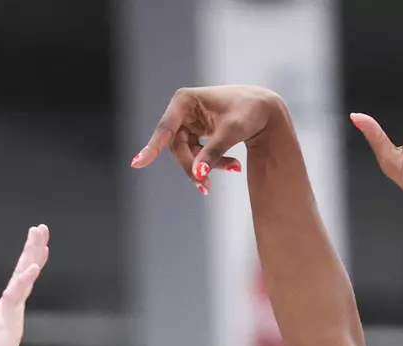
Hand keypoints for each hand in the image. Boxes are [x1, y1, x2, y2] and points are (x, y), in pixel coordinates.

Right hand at [0, 225, 48, 345]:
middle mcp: (5, 308)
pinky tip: (33, 267)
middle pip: (21, 272)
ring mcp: (5, 313)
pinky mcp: (4, 322)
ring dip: (30, 254)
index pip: (21, 282)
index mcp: (6, 312)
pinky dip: (23, 281)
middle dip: (32, 248)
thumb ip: (2, 340)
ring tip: (39, 234)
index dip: (31, 261)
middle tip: (40, 227)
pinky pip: (14, 296)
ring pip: (20, 277)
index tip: (39, 243)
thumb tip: (2, 342)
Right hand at [130, 85, 286, 194]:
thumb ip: (212, 153)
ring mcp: (189, 122)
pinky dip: (214, 162)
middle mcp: (183, 110)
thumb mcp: (231, 132)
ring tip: (234, 168)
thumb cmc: (249, 111)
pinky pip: (198, 154)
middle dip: (194, 166)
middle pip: (177, 147)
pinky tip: (233, 166)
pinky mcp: (197, 132)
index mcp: (185, 101)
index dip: (152, 148)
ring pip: (188, 154)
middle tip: (207, 186)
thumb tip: (198, 174)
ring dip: (208, 166)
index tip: (137, 163)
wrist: (265, 108)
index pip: (165, 129)